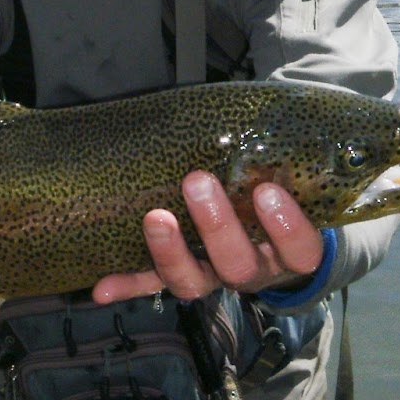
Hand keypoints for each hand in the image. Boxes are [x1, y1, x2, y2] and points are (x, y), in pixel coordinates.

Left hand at [92, 171, 324, 303]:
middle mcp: (252, 270)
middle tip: (197, 182)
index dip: (285, 226)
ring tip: (154, 218)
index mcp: (287, 251)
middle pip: (239, 265)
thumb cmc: (278, 199)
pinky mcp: (181, 278)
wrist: (272, 247)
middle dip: (217, 226)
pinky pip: (152, 286)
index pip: (299, 249)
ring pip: (194, 282)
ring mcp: (213, 278)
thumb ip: (278, 159)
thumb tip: (258, 111)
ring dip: (169, 252)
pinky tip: (101, 288)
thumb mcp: (292, 185)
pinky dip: (127, 285)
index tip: (267, 190)